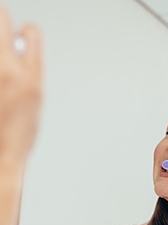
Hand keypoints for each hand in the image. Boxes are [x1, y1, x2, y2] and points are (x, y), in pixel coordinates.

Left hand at [0, 7, 41, 163]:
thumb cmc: (16, 135)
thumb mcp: (34, 99)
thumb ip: (27, 70)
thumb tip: (18, 51)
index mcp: (31, 75)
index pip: (29, 31)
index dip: (23, 33)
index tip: (17, 39)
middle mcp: (7, 69)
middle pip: (0, 17)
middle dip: (1, 25)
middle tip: (2, 41)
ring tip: (0, 73)